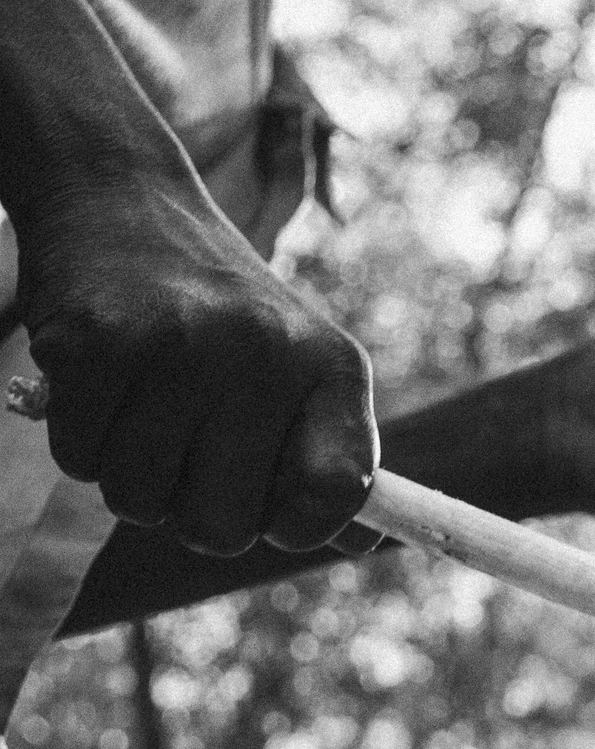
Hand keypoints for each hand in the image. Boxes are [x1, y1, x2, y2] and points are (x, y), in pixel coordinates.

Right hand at [15, 181, 377, 555]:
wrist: (122, 201)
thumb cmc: (218, 312)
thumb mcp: (299, 365)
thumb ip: (329, 455)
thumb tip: (360, 547)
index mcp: (333, 366)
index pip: (338, 494)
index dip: (298, 528)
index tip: (270, 513)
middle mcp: (267, 353)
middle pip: (225, 527)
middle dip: (193, 512)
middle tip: (185, 455)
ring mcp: (181, 344)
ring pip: (140, 501)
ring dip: (130, 478)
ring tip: (143, 414)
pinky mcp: (96, 342)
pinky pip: (79, 460)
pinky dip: (81, 442)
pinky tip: (100, 391)